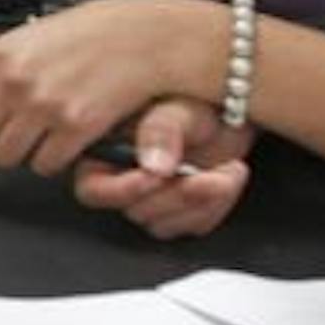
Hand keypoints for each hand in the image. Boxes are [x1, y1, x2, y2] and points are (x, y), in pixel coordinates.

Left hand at [0, 0, 227, 176]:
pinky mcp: (74, 128)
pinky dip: (50, 161)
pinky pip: (43, 165)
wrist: (142, 38)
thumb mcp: (27, 39)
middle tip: (1, 142)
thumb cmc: (88, 36)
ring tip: (36, 138)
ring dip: (18, 156)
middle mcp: (14, 82)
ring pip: (5, 158)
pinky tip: (60, 143)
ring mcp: (43, 106)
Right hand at [73, 97, 253, 238]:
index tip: (155, 177)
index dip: (122, 190)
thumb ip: (160, 131)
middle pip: (135, 210)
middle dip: (174, 196)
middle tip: (204, 177)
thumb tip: (152, 166)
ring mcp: (152, 198)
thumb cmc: (195, 99)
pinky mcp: (181, 209)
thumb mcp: (175, 109)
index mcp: (105, 151)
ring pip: (164, 223)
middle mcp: (123, 178)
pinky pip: (193, 225)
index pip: (93, 189)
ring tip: (224, 174)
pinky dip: (216, 207)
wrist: (231, 108)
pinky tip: (228, 179)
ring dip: (199, 203)